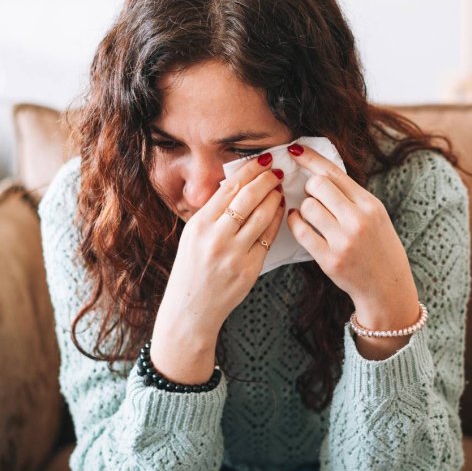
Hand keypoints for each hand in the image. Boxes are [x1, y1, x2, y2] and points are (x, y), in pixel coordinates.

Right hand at [151, 155, 283, 382]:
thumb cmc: (192, 270)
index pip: (229, 188)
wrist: (191, 309)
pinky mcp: (249, 269)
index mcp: (199, 225)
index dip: (249, 171)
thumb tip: (236, 185)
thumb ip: (213, 213)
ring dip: (274, 198)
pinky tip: (280, 211)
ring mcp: (234, 254)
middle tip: (277, 172)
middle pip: (248, 198)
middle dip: (266, 180)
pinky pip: (268, 238)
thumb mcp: (192, 236)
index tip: (262, 161)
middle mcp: (216, 237)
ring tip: (280, 189)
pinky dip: (276, 221)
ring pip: (262, 216)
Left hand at [285, 144, 419, 337]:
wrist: (387, 287)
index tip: (295, 149)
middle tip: (313, 196)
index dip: (311, 158)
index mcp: (370, 205)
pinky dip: (296, 223)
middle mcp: (358, 220)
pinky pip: (301, 231)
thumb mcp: (375, 216)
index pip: (334, 172)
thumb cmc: (379, 247)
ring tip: (310, 214)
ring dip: (303, 208)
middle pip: (318, 185)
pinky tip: (300, 223)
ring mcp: (344, 240)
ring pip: (307, 207)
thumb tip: (319, 172)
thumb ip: (352, 196)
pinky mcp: (329, 259)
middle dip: (309, 188)